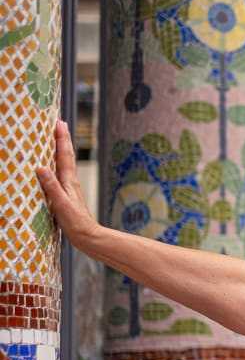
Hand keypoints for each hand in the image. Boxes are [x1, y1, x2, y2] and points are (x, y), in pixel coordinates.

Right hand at [36, 120, 99, 247]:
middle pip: (67, 156)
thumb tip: (41, 167)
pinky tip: (54, 168)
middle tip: (60, 123)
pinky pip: (62, 175)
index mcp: (69, 181)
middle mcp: (71, 182)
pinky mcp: (68, 196)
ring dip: (61, 150)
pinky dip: (58, 166)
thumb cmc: (75, 222)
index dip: (61, 139)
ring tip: (58, 139)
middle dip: (63, 139)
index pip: (64, 155)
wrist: (88, 237)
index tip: (59, 122)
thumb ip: (51, 187)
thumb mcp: (60, 204)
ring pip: (65, 164)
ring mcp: (70, 189)